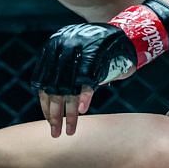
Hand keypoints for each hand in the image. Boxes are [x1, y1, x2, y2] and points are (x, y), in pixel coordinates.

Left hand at [33, 0, 168, 135]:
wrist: (125, 34)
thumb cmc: (100, 50)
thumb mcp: (77, 57)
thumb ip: (64, 74)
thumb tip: (52, 103)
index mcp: (54, 47)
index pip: (43, 82)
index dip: (45, 103)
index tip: (49, 120)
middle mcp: (64, 48)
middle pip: (54, 88)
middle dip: (55, 114)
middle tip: (55, 133)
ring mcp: (80, 51)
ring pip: (70, 89)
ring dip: (69, 113)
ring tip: (69, 131)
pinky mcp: (97, 55)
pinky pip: (88, 81)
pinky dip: (85, 97)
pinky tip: (83, 111)